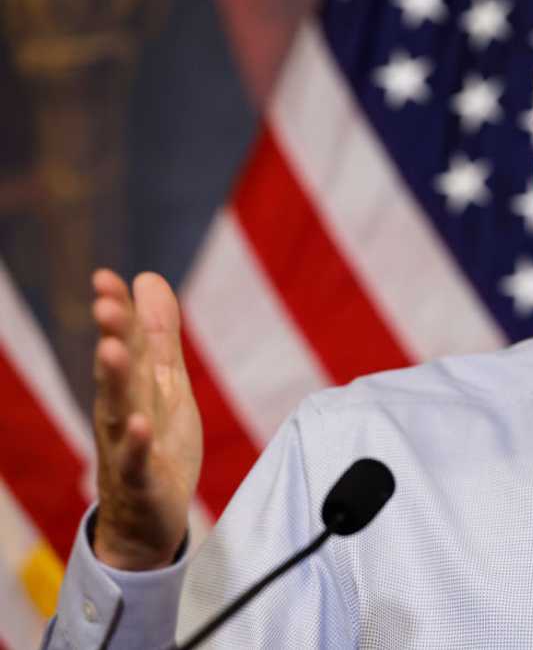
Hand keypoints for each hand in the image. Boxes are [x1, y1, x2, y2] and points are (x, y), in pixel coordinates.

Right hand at [90, 269, 201, 569]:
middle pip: (118, 371)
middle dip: (112, 337)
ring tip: (112, 351)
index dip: (117, 311)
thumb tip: (147, 278)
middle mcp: (121, 411)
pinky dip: (138, 444)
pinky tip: (140, 424)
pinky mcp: (143, 481)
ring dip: (115, 381)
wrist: (146, 518)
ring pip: (118, 410)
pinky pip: (137, 462)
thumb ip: (159, 333)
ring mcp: (128, 446)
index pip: (125, 342)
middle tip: (104, 305)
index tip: (105, 278)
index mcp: (131, 385)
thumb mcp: (165, 381)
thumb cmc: (155, 441)